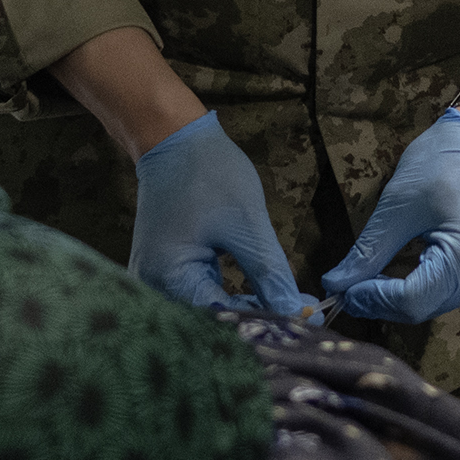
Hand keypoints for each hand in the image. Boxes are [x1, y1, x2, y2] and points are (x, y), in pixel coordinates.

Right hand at [129, 111, 314, 316]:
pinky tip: (260, 295)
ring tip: (287, 305)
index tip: (305, 322)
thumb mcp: (247, 224)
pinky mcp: (165, 271)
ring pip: (208, 309)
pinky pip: (200, 293)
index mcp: (169, 278)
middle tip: (301, 313)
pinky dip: (229, 294)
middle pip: (212, 319)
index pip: (223, 318)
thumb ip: (270, 273)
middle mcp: (154, 288)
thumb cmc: (207, 173)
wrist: (173, 138)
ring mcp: (156, 280)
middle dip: (257, 318)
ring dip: (246, 308)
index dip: (266, 322)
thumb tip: (296, 311)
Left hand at [323, 109, 459, 322]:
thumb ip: (369, 251)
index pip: (412, 301)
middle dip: (382, 301)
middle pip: (423, 307)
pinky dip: (419, 287)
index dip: (372, 299)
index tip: (340, 289)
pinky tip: (396, 274)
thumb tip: (335, 284)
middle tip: (347, 286)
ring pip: (434, 303)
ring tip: (367, 280)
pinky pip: (447, 290)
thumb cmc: (446, 161)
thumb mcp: (399, 204)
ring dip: (399, 297)